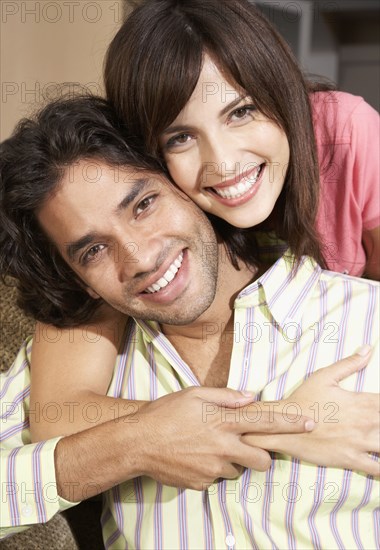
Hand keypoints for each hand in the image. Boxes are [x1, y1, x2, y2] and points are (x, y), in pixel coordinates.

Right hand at [136, 386, 313, 489]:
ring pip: (237, 469)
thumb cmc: (166, 413)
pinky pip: (216, 478)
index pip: (265, 422)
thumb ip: (225, 397)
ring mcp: (213, 468)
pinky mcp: (202, 483)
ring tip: (208, 447)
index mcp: (224, 421)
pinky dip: (212, 469)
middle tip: (247, 446)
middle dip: (261, 455)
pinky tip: (195, 457)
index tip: (310, 424)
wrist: (138, 443)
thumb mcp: (194, 394)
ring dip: (232, 461)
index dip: (290, 423)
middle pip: (261, 459)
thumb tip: (250, 397)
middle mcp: (223, 447)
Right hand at [242, 347, 379, 475]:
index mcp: (361, 401)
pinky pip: (377, 469)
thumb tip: (368, 349)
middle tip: (378, 424)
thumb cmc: (304, 399)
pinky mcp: (351, 459)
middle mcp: (365, 422)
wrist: (284, 424)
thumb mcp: (324, 376)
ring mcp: (359, 442)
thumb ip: (349, 363)